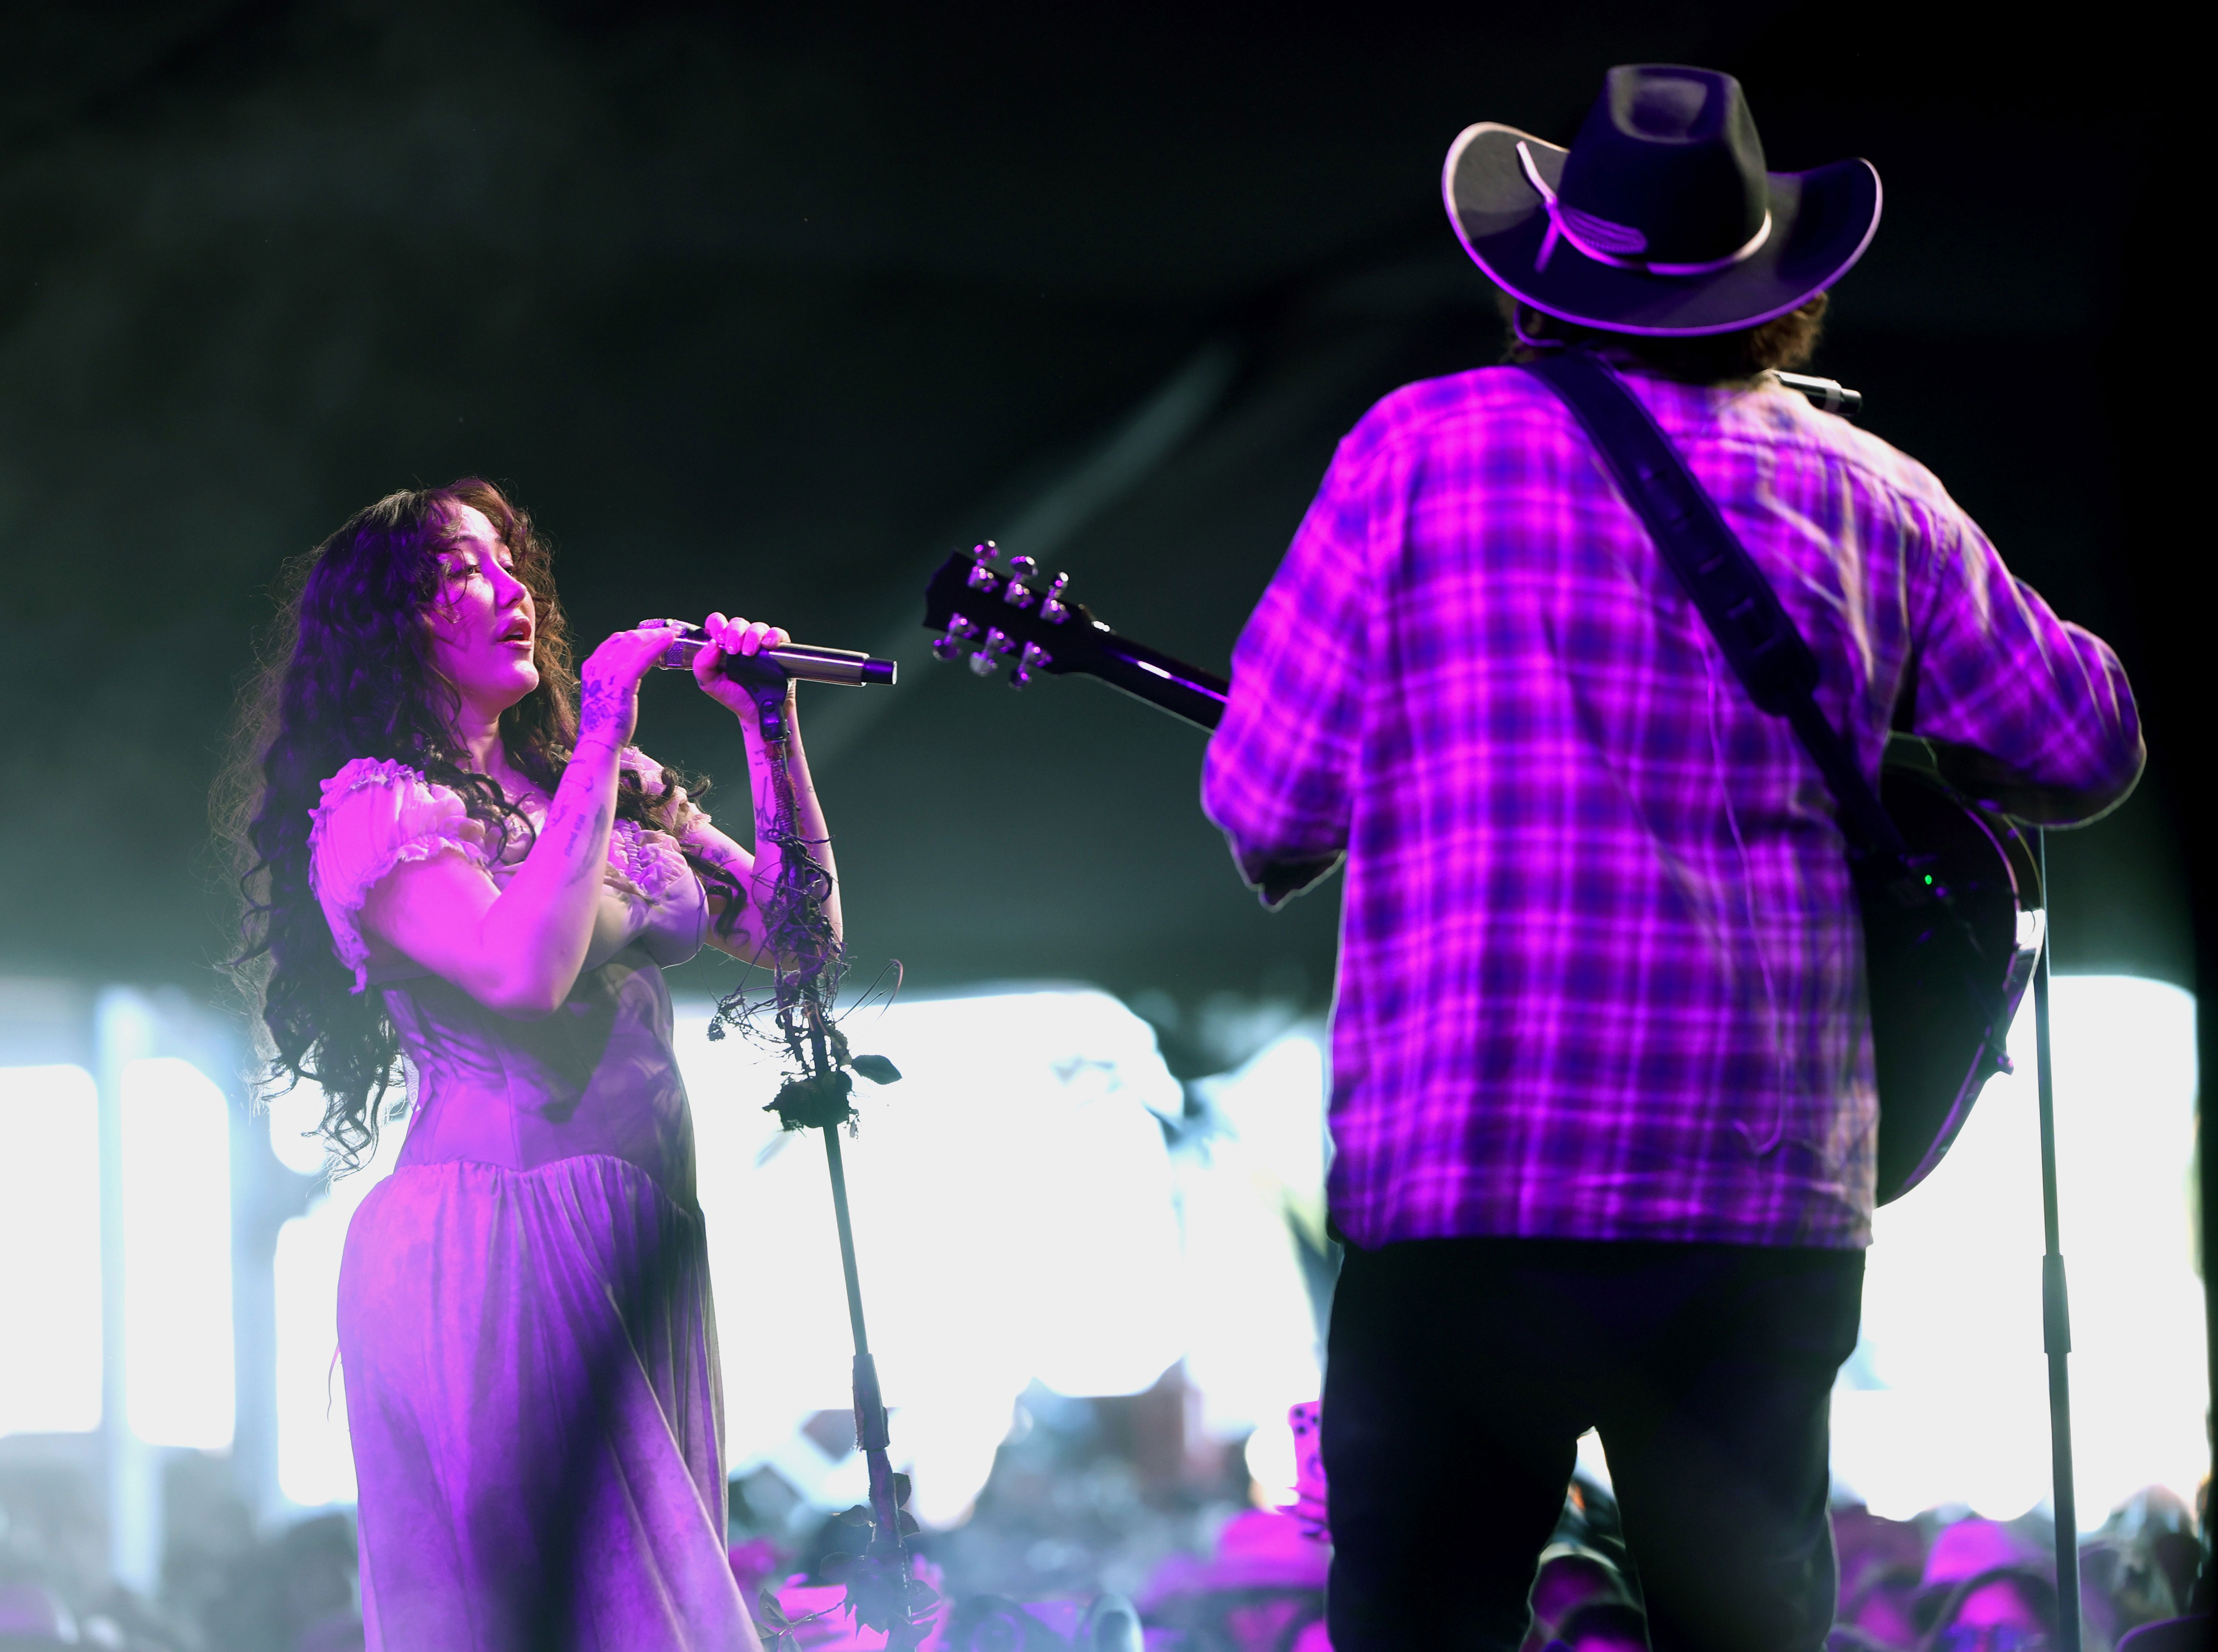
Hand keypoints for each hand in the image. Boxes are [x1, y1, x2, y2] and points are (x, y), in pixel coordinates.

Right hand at [576, 621, 683, 749]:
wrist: (599, 741)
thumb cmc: (605, 724)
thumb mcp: (604, 694)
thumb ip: (611, 679)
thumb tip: (629, 672)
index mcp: (591, 666)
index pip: (615, 641)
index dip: (636, 634)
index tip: (652, 634)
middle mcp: (598, 664)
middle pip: (626, 638)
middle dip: (648, 633)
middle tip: (667, 633)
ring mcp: (609, 671)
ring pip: (635, 643)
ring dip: (656, 635)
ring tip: (673, 634)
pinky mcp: (623, 680)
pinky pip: (644, 656)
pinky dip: (659, 645)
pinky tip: (671, 640)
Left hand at [690, 612, 793, 720]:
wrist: (757, 713)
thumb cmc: (735, 696)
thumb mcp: (709, 684)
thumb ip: (702, 665)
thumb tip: (711, 645)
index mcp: (723, 645)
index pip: (717, 623)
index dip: (717, 625)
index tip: (719, 639)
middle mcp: (742, 641)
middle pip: (738, 623)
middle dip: (735, 633)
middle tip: (733, 650)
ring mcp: (760, 645)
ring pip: (757, 627)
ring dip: (752, 636)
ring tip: (750, 653)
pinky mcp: (778, 650)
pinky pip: (778, 634)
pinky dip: (773, 636)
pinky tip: (768, 645)